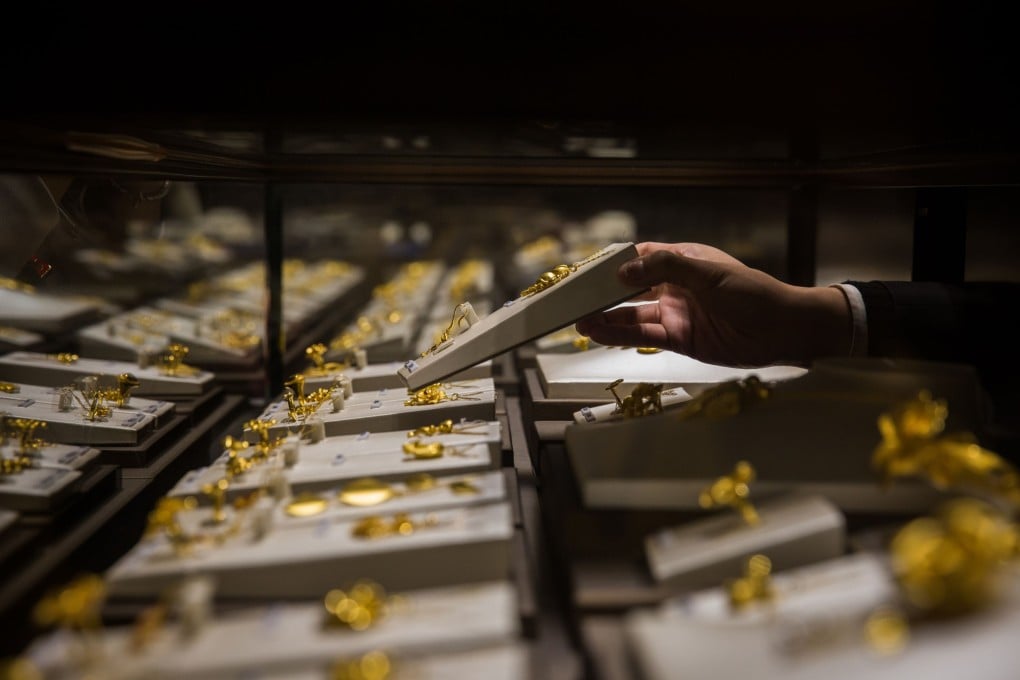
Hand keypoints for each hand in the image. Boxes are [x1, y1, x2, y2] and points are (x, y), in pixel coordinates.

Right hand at [574, 242, 850, 366]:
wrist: (784, 329)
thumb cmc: (752, 293)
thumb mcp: (708, 272)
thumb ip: (665, 268)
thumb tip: (623, 271)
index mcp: (682, 262)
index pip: (640, 258)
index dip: (612, 264)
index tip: (586, 271)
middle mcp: (674, 287)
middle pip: (630, 290)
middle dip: (602, 295)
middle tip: (572, 301)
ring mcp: (675, 314)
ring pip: (632, 315)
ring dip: (606, 319)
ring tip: (578, 323)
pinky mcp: (678, 339)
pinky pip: (643, 337)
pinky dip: (620, 336)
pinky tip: (600, 334)